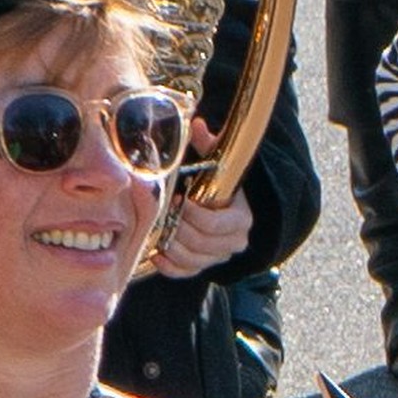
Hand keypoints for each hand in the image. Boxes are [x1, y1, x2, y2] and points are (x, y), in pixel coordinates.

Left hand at [149, 122, 255, 280]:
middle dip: (179, 229)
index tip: (178, 199)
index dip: (194, 214)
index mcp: (241, 219)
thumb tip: (197, 124)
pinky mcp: (205, 267)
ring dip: (172, 246)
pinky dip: (170, 266)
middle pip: (202, 244)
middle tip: (163, 214)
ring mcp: (219, 258)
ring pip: (193, 261)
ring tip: (158, 230)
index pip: (215, 224)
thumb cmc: (218, 182)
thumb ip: (208, 145)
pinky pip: (186, 273)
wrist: (223, 205)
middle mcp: (234, 243)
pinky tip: (156, 252)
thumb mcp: (217, 162)